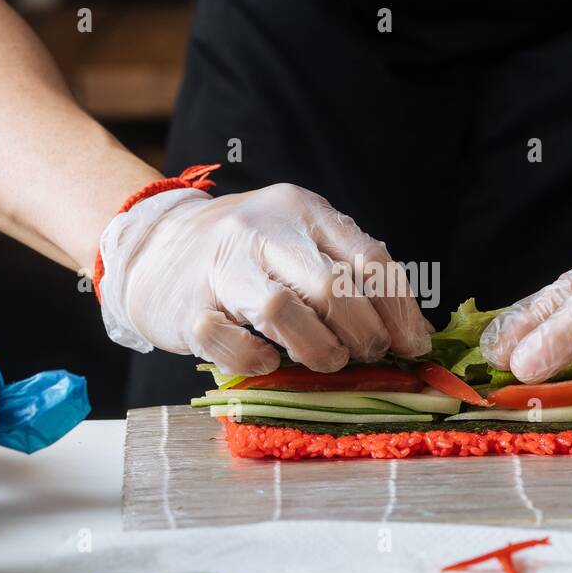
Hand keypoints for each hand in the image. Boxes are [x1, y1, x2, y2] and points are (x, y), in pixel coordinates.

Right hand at [100, 183, 434, 373]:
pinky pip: (229, 341)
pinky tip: (269, 362)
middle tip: (369, 354)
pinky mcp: (187, 308)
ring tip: (327, 360)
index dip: (398, 308)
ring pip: (281, 311)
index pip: (368, 256)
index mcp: (301, 210)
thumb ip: (355, 277)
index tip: (413, 345)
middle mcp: (262, 231)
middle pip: (332, 285)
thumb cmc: (247, 256)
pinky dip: (258, 361)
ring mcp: (220, 268)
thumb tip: (416, 334)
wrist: (155, 248)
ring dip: (318, 349)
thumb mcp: (303, 245)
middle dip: (363, 332)